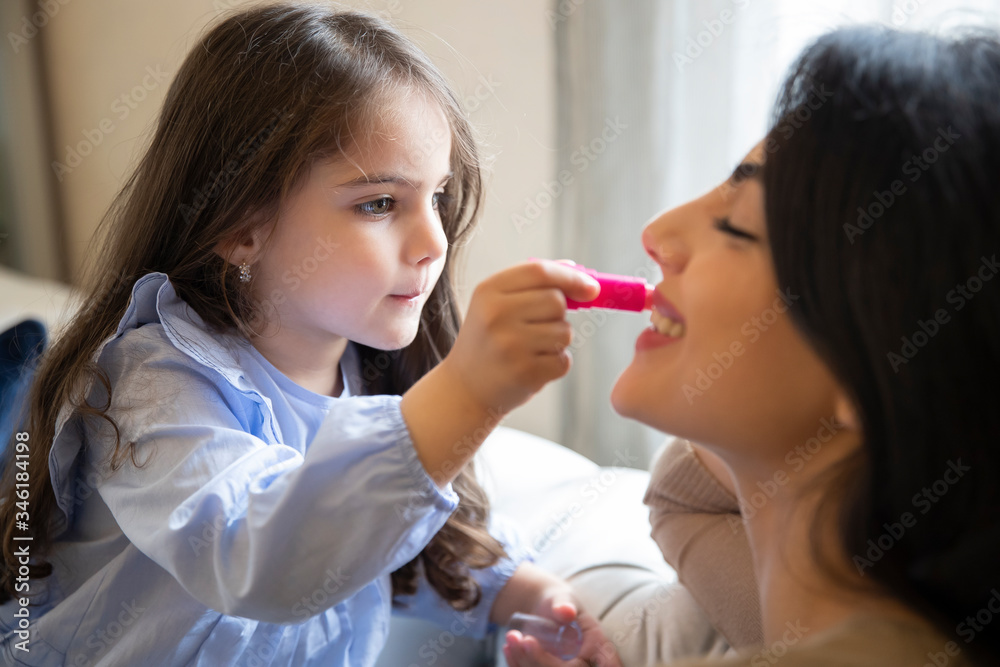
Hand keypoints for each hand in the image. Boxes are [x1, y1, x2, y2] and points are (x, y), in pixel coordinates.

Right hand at [443, 260, 600, 413]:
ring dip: (557, 340)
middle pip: (556, 301)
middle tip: (540, 326)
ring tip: (531, 349)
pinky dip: (555, 364)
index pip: (540, 272)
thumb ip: (533, 283)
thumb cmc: (488, 340)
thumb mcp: (495, 303)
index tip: (592, 288)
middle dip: (560, 313)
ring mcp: (510, 346)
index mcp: (488, 292)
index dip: (571, 277)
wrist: (464, 388)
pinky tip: (532, 367)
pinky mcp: (525, 373)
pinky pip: (563, 360)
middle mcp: (496, 316)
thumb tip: (579, 272)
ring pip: (564, 332)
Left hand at [503, 590, 621, 666]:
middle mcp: (584, 662)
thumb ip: (565, 605)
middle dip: (539, 660)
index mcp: (598, 646)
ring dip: (524, 661)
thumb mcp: (564, 599)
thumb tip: (565, 611)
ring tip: (511, 637)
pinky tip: (509, 648)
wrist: (546, 610)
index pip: (598, 663)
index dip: (589, 665)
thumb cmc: (561, 602)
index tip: (550, 652)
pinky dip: (517, 664)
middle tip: (522, 639)